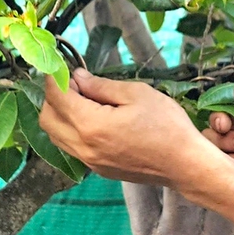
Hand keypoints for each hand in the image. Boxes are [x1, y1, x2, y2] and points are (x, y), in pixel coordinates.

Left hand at [39, 70, 220, 187]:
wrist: (185, 165)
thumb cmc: (167, 126)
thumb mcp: (136, 94)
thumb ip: (101, 86)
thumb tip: (78, 78)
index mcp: (91, 125)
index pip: (57, 97)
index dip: (55, 77)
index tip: (62, 65)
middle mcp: (83, 147)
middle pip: (48, 118)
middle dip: (54, 96)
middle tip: (75, 82)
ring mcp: (89, 162)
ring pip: (56, 135)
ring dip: (60, 114)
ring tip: (84, 99)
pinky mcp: (98, 169)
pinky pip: (71, 147)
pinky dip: (71, 130)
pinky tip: (92, 118)